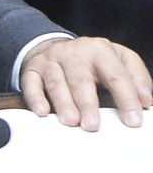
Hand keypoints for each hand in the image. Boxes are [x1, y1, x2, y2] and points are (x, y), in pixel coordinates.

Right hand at [20, 37, 152, 129]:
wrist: (57, 47)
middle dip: (87, 103)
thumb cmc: (92, 61)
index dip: (126, 97)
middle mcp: (73, 52)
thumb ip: (135, 77)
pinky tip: (41, 111)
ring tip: (71, 121)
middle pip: (81, 78)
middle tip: (93, 125)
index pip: (115, 74)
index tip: (133, 119)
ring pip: (56, 81)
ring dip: (63, 102)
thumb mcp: (118, 60)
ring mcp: (51, 60)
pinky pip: (31, 83)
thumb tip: (146, 99)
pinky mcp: (32, 69)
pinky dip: (35, 98)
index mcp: (99, 49)